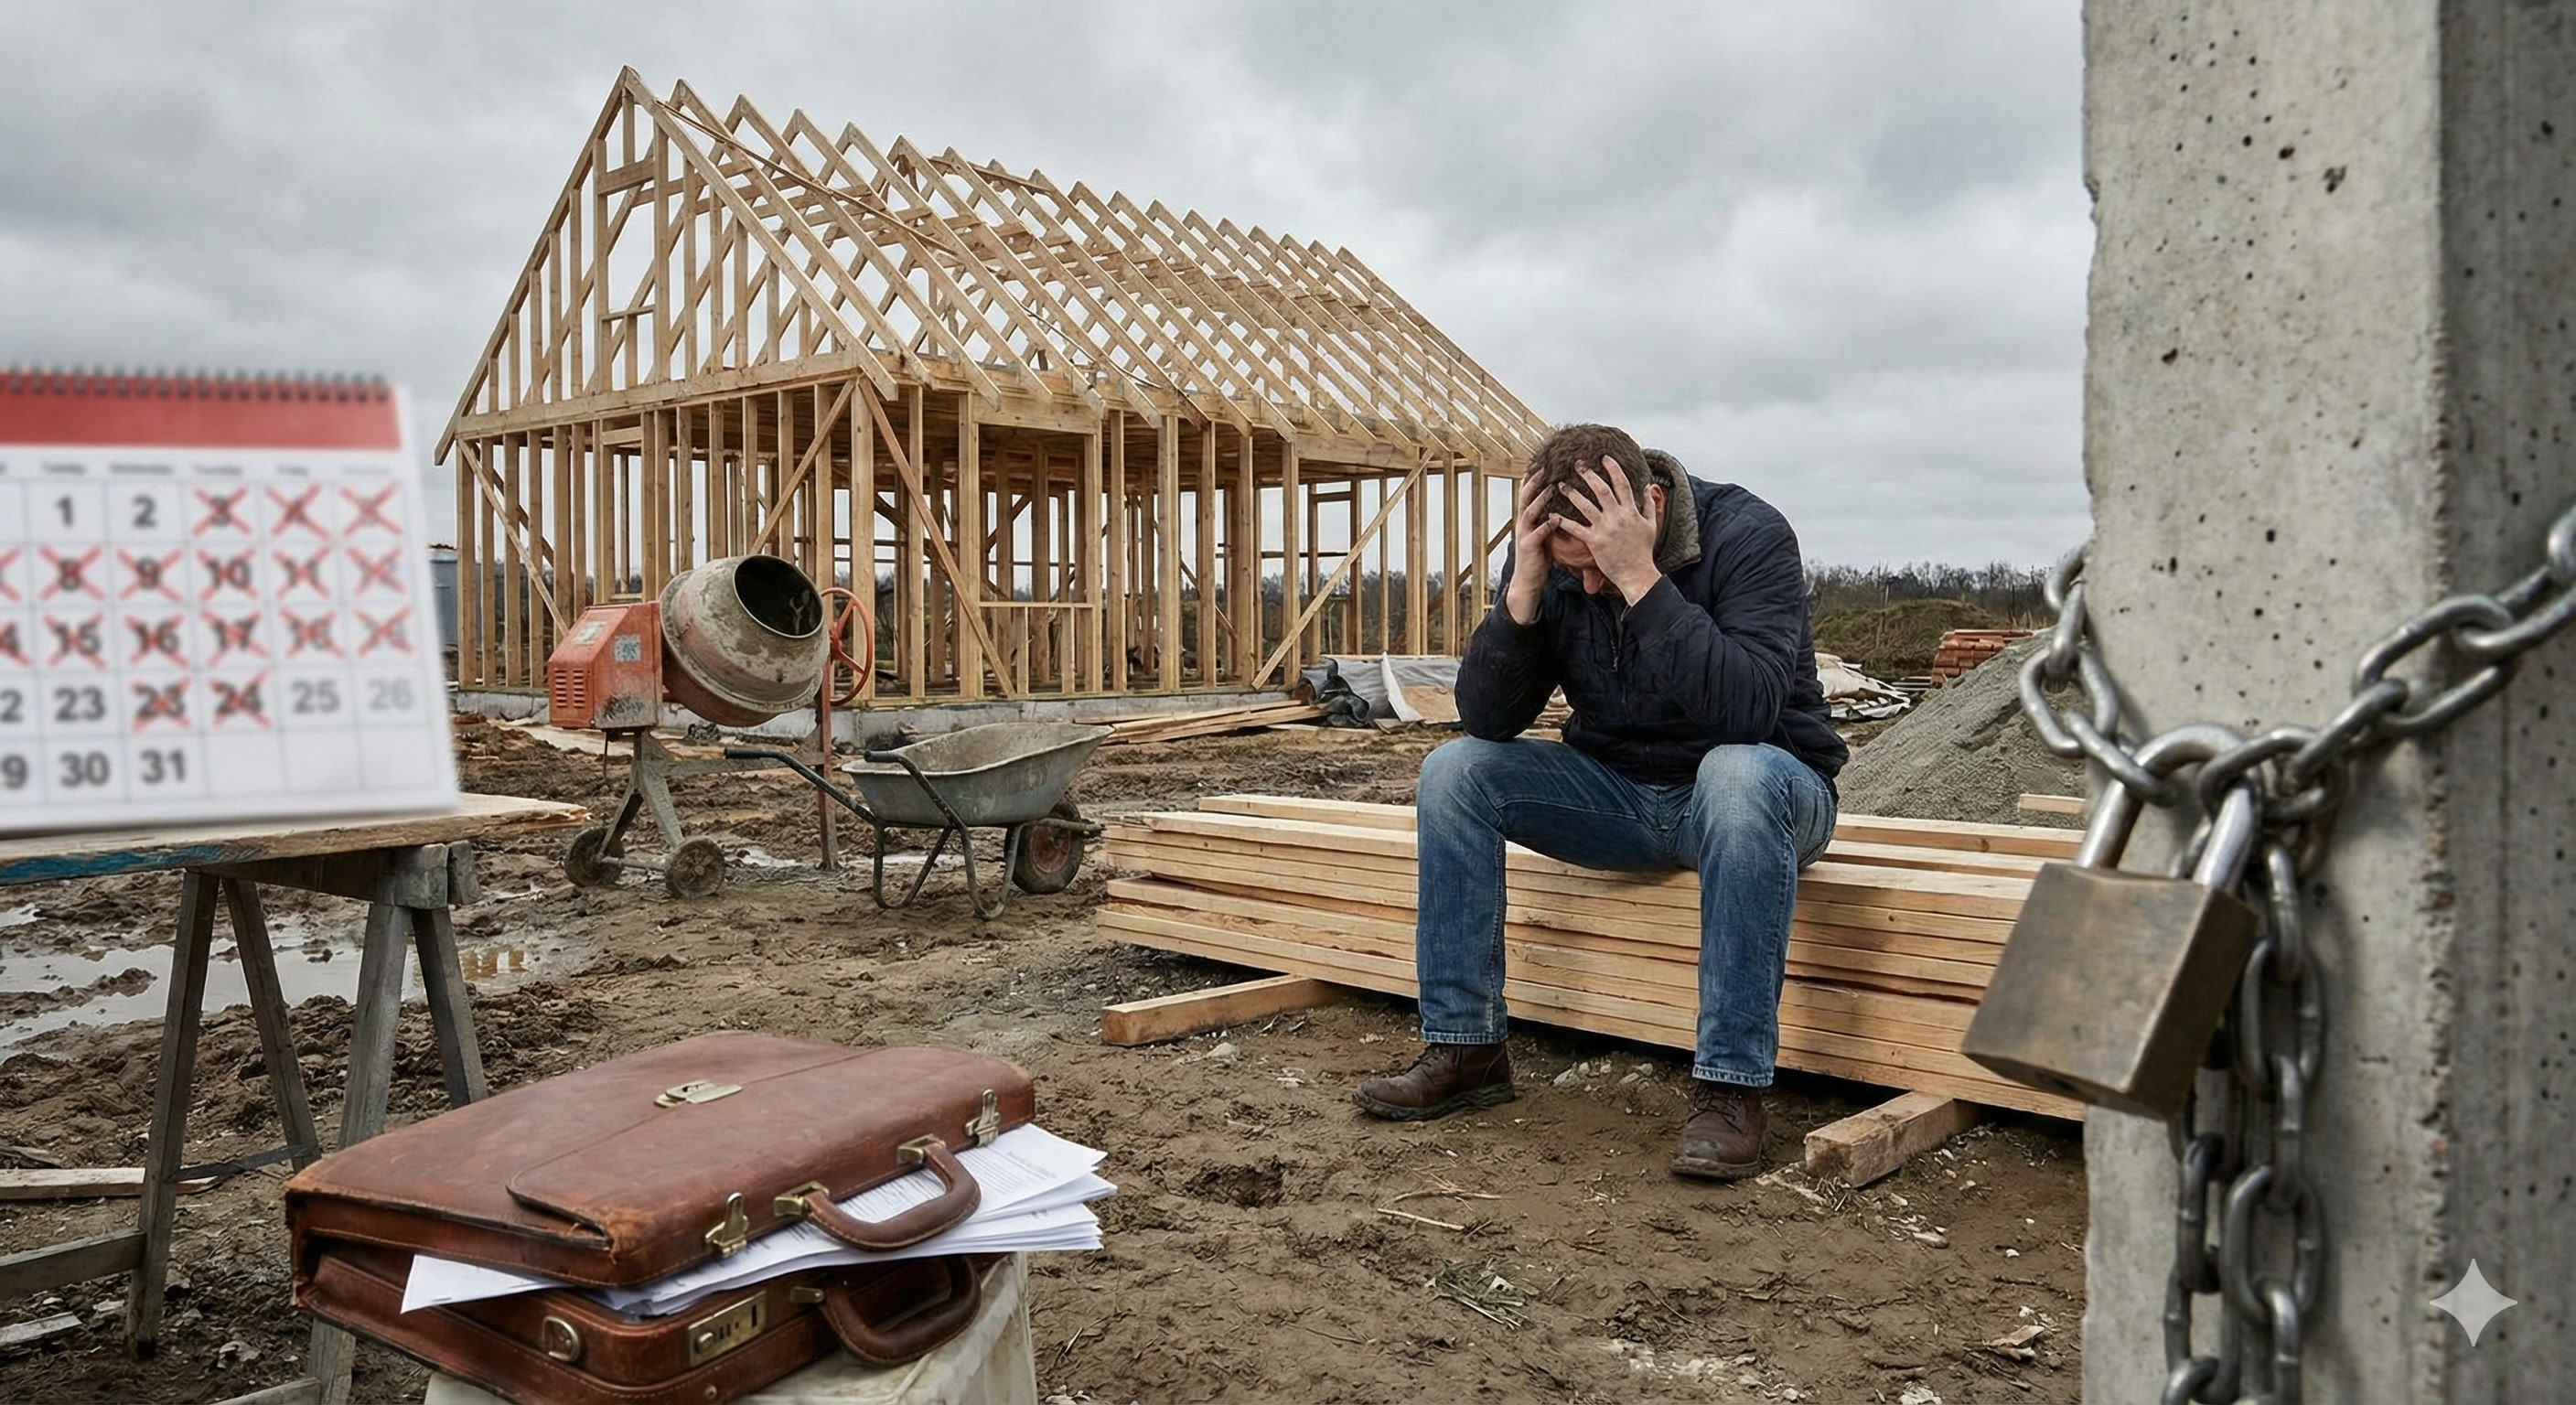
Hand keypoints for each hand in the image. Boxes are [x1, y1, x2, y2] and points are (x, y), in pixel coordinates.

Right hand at [1503, 472, 1558, 623]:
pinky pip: (1539, 533)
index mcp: (1528, 521)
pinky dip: (1547, 525)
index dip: (1534, 479)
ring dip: (1540, 499)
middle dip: (1533, 482)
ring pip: (1530, 512)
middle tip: (1544, 468)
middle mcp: (1523, 524)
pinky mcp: (1529, 547)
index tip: (1543, 464)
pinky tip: (1557, 519)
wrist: (1527, 582)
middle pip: (1525, 498)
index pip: (1529, 495)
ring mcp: (1524, 535)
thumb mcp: (1545, 537)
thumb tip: (1563, 510)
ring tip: (1551, 488)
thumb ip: (1551, 523)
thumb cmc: (1539, 560)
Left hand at [1553, 456, 1662, 602]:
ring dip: (1572, 494)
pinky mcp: (1594, 542)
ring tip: (1561, 485)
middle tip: (1578, 464)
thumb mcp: (1651, 525)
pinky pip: (1576, 529)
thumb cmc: (1643, 551)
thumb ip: (1649, 504)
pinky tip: (1553, 514)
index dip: (1613, 469)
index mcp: (1631, 511)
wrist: (1637, 574)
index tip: (1604, 458)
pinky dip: (1563, 521)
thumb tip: (1649, 487)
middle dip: (1589, 475)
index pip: (1622, 484)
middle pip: (1602, 490)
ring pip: (1586, 506)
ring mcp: (1605, 529)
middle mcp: (1617, 517)